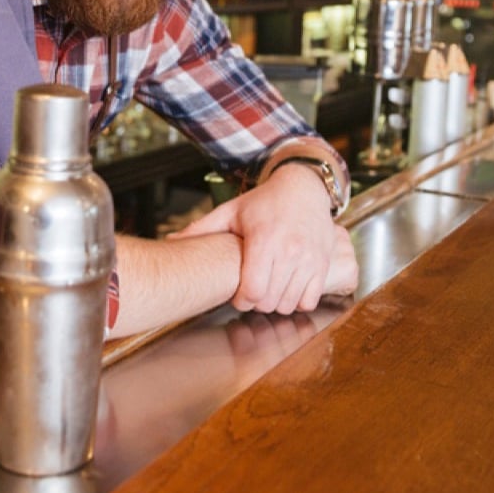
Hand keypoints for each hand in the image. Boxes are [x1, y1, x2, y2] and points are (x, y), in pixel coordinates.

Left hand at [173, 163, 354, 313]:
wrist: (304, 188)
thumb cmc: (265, 201)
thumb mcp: (231, 211)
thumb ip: (201, 229)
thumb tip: (170, 241)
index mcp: (264, 240)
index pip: (252, 291)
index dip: (241, 300)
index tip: (238, 294)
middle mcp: (290, 251)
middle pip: (269, 302)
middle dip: (256, 303)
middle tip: (252, 291)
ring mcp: (310, 259)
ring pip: (289, 304)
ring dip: (275, 303)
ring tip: (268, 289)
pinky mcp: (323, 264)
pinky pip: (309, 300)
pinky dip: (297, 301)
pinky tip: (287, 288)